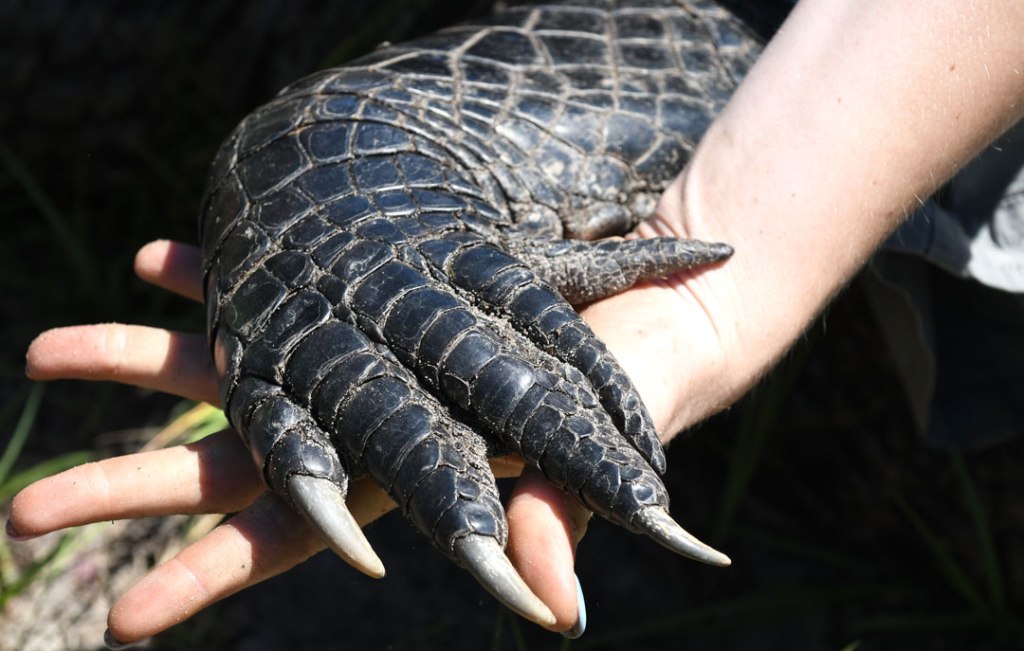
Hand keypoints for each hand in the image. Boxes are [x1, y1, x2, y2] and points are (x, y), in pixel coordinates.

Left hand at [8, 241, 592, 642]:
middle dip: (129, 483)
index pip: (294, 536)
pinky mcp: (373, 298)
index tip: (125, 614)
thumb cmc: (630, 394)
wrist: (647, 317)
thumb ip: (555, 524)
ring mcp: (356, 360)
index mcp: (403, 477)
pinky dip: (218, 277)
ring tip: (44, 350)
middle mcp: (362, 424)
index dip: (214, 574)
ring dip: (141, 359)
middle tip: (24, 510)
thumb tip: (556, 611)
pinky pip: (276, 286)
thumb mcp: (592, 457)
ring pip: (230, 367)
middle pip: (228, 465)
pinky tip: (159, 260)